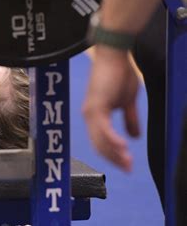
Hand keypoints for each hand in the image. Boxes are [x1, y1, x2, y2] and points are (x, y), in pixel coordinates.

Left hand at [83, 45, 139, 171]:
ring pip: (100, 140)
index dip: (113, 155)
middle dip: (114, 159)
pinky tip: (123, 149)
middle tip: (128, 169)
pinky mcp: (96, 106)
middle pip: (99, 145)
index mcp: (95, 116)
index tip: (126, 165)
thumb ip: (129, 119)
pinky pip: (104, 129)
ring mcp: (91, 112)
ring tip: (127, 163)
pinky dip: (113, 141)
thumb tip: (135, 137)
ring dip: (114, 153)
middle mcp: (89, 116)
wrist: (114, 56)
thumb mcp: (127, 102)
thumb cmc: (119, 75)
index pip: (101, 142)